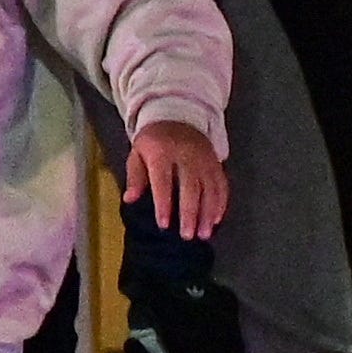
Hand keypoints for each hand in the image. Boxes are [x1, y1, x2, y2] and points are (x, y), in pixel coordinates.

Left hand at [124, 119, 229, 240]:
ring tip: (203, 234)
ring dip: (208, 213)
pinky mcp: (215, 163)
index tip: (164, 224)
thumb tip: (130, 199)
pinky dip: (221, 204)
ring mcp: (204, 159)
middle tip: (187, 235)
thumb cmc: (154, 142)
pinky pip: (221, 184)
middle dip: (190, 213)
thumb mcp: (137, 154)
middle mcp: (186, 155)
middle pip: (190, 187)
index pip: (163, 180)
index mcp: (162, 152)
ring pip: (210, 188)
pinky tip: (216, 220)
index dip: (164, 203)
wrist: (177, 117)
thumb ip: (135, 177)